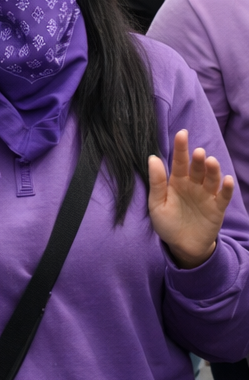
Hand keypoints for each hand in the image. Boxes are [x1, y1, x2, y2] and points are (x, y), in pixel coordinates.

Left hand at [148, 130, 233, 268]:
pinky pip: (223, 196)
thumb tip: (152, 157)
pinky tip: (227, 180)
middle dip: (198, 159)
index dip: (180, 148)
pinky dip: (226, 188)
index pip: (179, 161)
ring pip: (211, 179)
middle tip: (198, 152)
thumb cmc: (166, 223)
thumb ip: (157, 182)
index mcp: (176, 181)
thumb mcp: (156, 203)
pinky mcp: (217, 208)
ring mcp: (206, 195)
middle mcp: (193, 185)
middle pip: (197, 168)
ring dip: (212, 170)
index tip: (182, 133)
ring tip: (210, 162)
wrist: (182, 246)